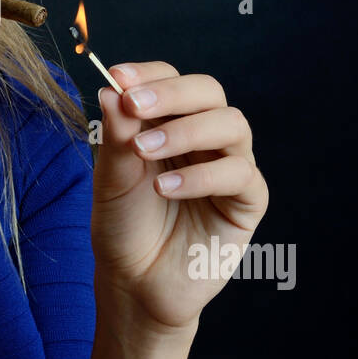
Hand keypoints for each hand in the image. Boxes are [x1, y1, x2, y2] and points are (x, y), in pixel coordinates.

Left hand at [90, 62, 268, 337]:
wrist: (134, 284)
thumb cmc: (123, 227)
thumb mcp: (110, 179)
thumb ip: (116, 136)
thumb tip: (111, 87)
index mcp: (169, 122)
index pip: (170, 79)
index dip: (149, 74)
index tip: (119, 77)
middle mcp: (204, 137)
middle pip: (209, 92)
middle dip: (172, 94)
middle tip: (136, 106)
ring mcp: (229, 166)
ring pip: (231, 125)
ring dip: (186, 131)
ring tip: (144, 152)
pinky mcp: (247, 202)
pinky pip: (240, 174)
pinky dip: (202, 176)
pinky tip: (166, 189)